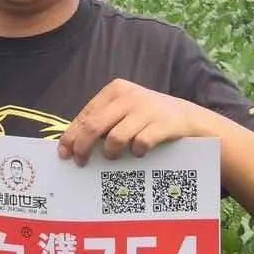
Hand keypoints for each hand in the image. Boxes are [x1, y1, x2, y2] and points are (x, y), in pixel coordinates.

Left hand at [58, 79, 208, 165]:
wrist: (190, 118)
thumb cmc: (149, 118)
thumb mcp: (125, 111)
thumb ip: (103, 121)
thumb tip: (74, 144)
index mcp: (115, 90)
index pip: (85, 115)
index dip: (71, 136)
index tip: (64, 153)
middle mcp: (129, 96)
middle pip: (94, 126)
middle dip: (83, 147)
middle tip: (81, 162)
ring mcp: (147, 109)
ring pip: (115, 137)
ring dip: (110, 152)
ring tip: (113, 156)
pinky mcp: (163, 123)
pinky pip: (140, 144)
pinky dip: (136, 153)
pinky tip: (139, 154)